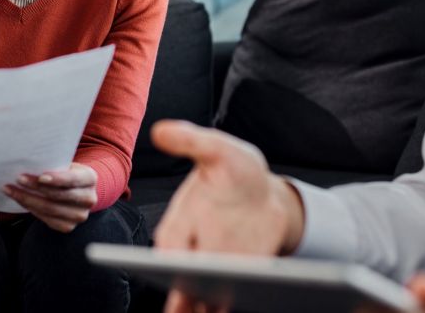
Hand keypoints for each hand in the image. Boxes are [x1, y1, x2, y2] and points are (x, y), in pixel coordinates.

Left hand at [3, 162, 97, 232]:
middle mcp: (88, 199)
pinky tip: (20, 199)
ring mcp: (79, 216)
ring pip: (49, 209)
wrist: (76, 191)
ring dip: (27, 199)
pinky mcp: (68, 226)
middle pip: (58, 196)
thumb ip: (54, 165)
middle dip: (35, 188)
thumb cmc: (66, 173)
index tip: (40, 177)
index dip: (57, 179)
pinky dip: (30, 208)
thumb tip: (29, 163)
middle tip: (18, 179)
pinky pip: (46, 218)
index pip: (72, 179)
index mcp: (90, 178)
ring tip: (10, 189)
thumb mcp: (66, 165)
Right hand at [151, 120, 306, 312]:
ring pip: (200, 297)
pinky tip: (234, 307)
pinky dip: (225, 308)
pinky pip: (226, 301)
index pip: (169, 247)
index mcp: (179, 223)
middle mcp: (191, 250)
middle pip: (182, 279)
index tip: (176, 265)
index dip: (170, 258)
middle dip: (183, 293)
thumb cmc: (235, 171)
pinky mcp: (235, 280)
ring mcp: (212, 269)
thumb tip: (161, 130)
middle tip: (189, 300)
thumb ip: (192, 141)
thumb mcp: (218, 150)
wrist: (263, 193)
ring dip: (202, 309)